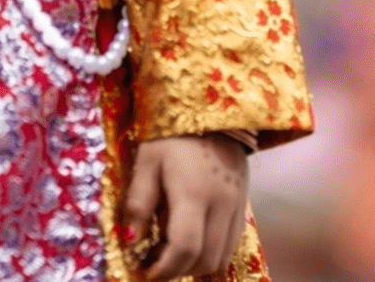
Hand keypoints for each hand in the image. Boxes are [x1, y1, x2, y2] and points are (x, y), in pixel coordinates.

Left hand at [123, 133, 248, 279]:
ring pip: (222, 256)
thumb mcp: (148, 159)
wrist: (212, 109)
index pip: (185, 247)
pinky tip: (193, 240)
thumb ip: (139, 200)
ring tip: (172, 253)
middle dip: (178, 270)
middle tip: (155, 262)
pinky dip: (212, 252)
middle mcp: (221, 204)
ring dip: (196, 264)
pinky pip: (232, 242)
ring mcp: (236, 205)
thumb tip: (130, 240)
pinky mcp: (243, 203)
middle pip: (205, 259)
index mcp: (194, 192)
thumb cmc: (172, 132)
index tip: (146, 272)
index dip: (164, 269)